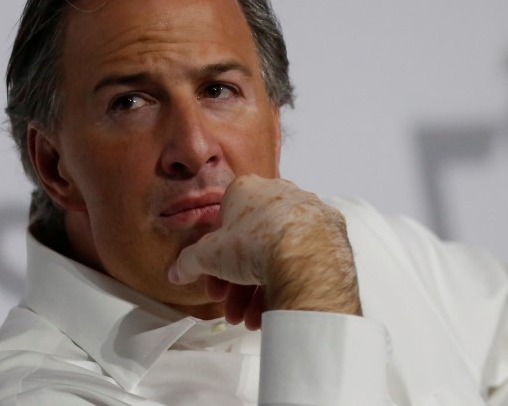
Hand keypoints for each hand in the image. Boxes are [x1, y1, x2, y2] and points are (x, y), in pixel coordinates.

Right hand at [168, 175, 361, 328]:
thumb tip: (177, 270)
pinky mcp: (330, 232)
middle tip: (231, 307)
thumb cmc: (257, 243)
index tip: (213, 282)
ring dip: (259, 291)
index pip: (224, 226)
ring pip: (277, 254)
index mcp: (247, 190)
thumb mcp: (209, 255)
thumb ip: (189, 261)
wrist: (305, 255)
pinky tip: (276, 308)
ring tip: (251, 318)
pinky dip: (288, 282)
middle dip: (237, 282)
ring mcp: (307, 212)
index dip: (214, 260)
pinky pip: (303, 258)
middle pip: (251, 245)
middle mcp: (279, 194)